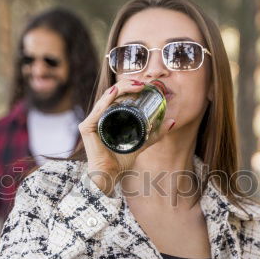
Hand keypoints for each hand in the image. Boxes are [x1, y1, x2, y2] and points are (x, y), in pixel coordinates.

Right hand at [78, 79, 176, 195]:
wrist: (110, 175)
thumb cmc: (121, 159)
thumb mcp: (142, 142)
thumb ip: (155, 134)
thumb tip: (172, 122)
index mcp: (109, 116)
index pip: (119, 96)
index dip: (131, 87)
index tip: (146, 85)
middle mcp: (99, 116)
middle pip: (113, 94)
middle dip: (128, 85)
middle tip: (143, 83)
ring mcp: (92, 121)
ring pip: (106, 98)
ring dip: (121, 88)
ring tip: (135, 85)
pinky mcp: (87, 127)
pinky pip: (97, 111)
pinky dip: (106, 100)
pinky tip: (114, 92)